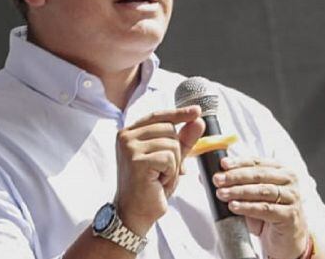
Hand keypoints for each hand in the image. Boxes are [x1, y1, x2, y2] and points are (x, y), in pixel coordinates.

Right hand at [114, 107, 204, 235]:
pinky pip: (169, 157)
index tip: (197, 111)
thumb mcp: (170, 159)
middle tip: (163, 170)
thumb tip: (198, 120)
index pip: (158, 116)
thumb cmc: (150, 186)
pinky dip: (170, 172)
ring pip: (172, 144)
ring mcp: (129, 147)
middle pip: (169, 129)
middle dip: (176, 151)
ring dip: (173, 164)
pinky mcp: (137, 160)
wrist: (135, 213)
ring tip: (159, 177)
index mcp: (129, 132)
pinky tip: (158, 182)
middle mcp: (125, 136)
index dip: (179, 114)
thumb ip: (183, 140)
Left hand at [213, 156, 309, 258]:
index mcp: (279, 169)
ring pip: (262, 190)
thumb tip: (207, 177)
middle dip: (235, 176)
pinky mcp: (290, 215)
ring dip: (239, 191)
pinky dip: (248, 207)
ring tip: (222, 193)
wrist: (286, 238)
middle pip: (259, 174)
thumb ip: (235, 185)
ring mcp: (292, 197)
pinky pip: (266, 209)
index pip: (256, 161)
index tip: (222, 164)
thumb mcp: (251, 196)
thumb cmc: (268, 213)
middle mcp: (288, 180)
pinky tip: (235, 206)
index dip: (238, 162)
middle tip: (218, 179)